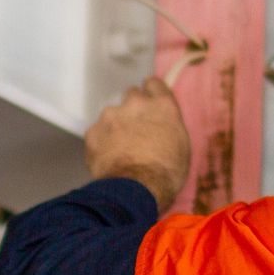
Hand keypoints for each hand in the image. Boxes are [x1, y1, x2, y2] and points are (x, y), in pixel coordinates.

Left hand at [86, 76, 191, 212]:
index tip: (150, 102)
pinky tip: (109, 159)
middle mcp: (135, 104)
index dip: (151, 94)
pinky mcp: (93, 131)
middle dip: (133, 109)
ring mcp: (111, 116)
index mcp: (162, 105)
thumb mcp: (180, 145)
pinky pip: (97, 133)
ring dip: (116, 127)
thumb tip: (162, 124)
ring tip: (122, 152)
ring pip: (112, 115)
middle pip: (131, 95)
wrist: (135, 190)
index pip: (154, 84)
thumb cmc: (165, 173)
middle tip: (137, 131)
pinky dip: (102, 143)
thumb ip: (168, 125)